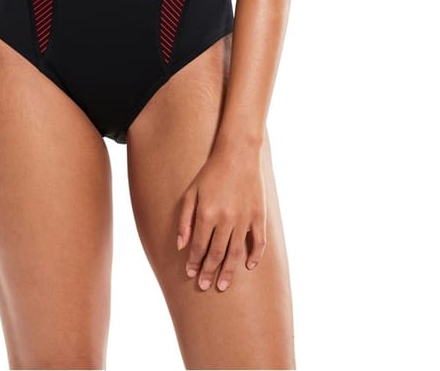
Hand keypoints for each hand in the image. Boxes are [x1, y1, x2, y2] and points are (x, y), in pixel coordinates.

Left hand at [176, 141, 267, 291]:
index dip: (194, 262)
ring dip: (228, 271)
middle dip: (209, 272)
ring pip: (236, 253)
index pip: (199, 246)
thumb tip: (181, 246)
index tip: (190, 274)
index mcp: (207, 213)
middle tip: (204, 286)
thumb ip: (184, 220)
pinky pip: (258, 242)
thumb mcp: (191, 192)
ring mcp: (244, 218)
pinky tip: (249, 266)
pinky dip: (255, 256)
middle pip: (216, 254)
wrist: (237, 154)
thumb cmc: (211, 173)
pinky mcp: (258, 215)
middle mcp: (226, 219)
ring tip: (222, 285)